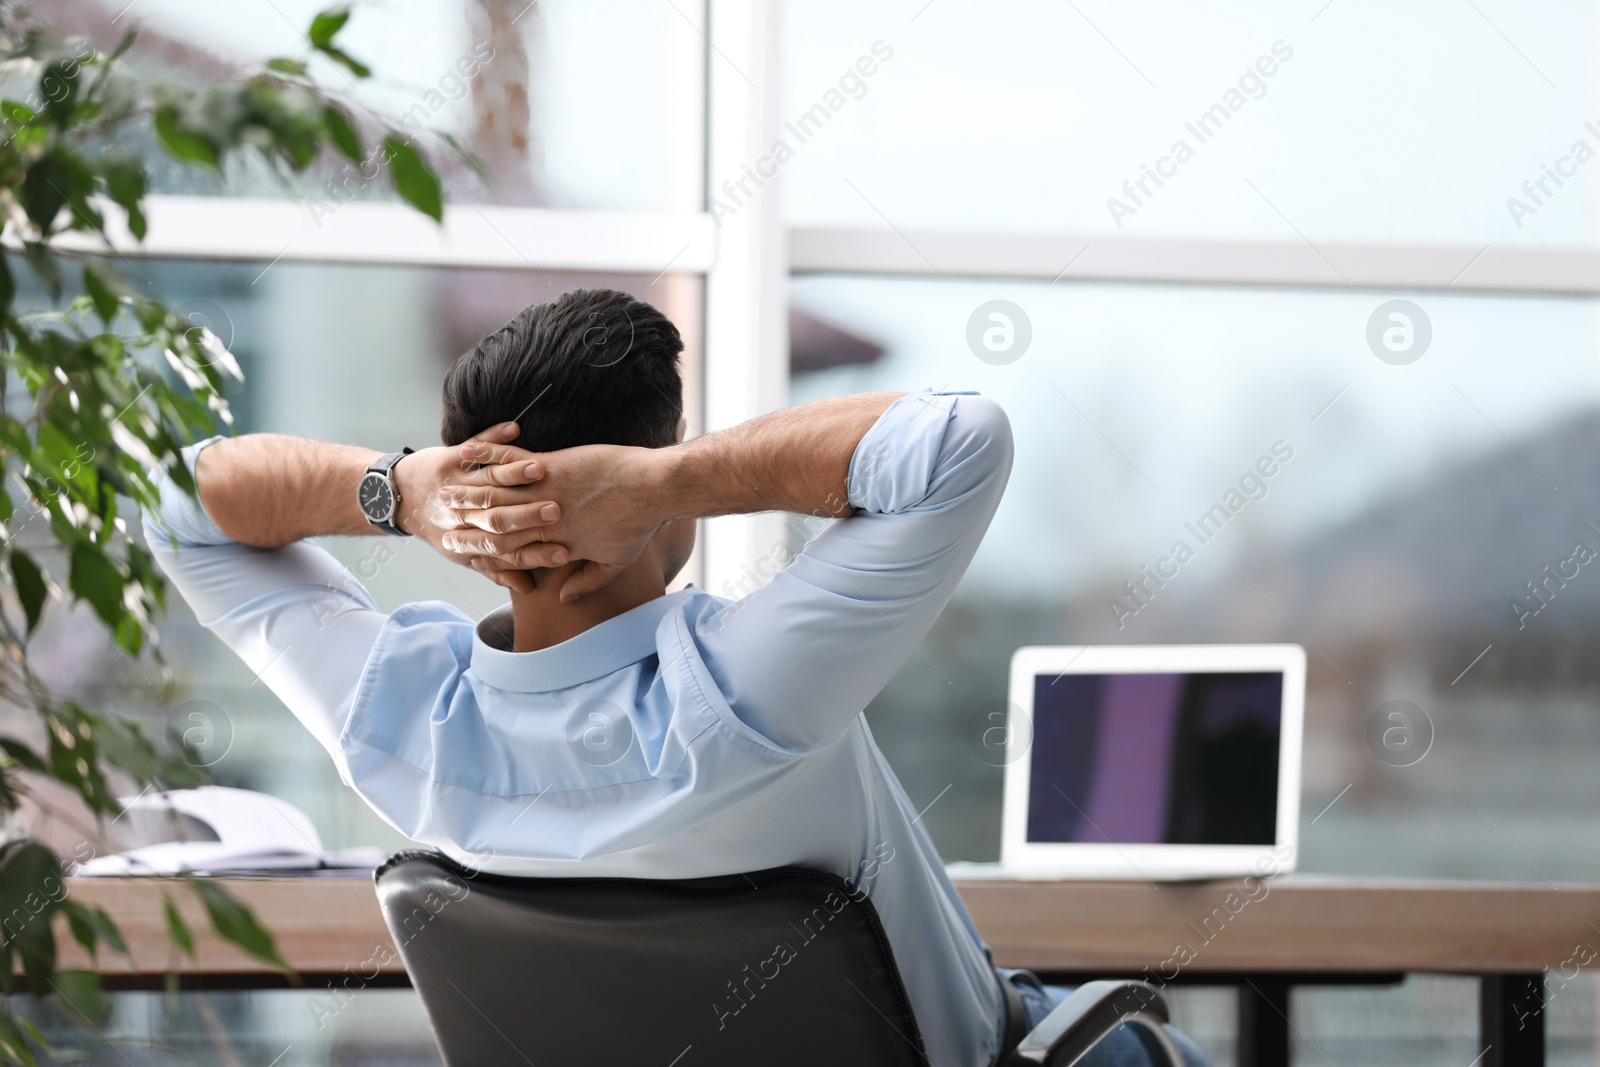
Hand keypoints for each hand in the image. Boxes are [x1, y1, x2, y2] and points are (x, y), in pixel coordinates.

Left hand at [392, 422, 569, 593]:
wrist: (397, 498)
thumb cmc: (438, 527)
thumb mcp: (463, 555)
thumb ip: (498, 570)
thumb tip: (528, 588)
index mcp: (470, 539)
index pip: (508, 552)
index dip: (536, 555)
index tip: (563, 555)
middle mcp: (462, 513)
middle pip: (499, 517)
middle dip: (528, 515)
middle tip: (556, 513)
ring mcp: (456, 484)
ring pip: (488, 479)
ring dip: (514, 474)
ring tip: (539, 469)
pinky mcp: (450, 458)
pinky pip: (475, 445)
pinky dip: (494, 436)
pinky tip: (514, 429)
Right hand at [440, 440, 665, 601]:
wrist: (655, 488)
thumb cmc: (640, 524)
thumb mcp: (617, 562)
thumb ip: (589, 582)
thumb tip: (564, 598)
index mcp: (556, 545)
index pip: (511, 553)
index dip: (484, 551)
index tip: (464, 549)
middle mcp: (543, 522)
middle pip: (494, 525)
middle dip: (466, 521)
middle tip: (442, 517)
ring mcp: (544, 494)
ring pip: (496, 496)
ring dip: (468, 491)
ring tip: (446, 489)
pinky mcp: (551, 467)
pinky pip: (510, 462)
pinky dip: (488, 456)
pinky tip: (468, 452)